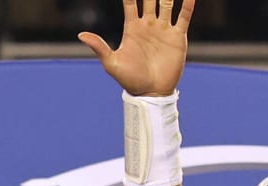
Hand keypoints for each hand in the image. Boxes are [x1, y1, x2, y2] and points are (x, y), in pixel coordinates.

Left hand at [79, 0, 194, 96]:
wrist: (151, 94)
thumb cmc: (130, 80)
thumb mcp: (112, 63)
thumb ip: (99, 47)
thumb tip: (80, 35)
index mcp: (132, 27)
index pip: (130, 2)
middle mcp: (149, 25)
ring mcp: (164, 30)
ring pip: (167, 3)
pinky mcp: (177, 38)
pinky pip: (184, 17)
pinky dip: (188, 5)